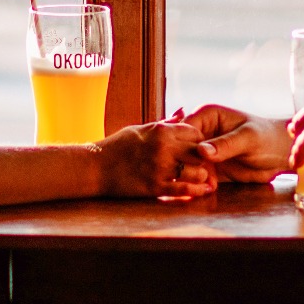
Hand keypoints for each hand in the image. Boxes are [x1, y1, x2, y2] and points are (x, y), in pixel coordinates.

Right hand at [98, 115, 213, 198]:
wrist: (95, 168)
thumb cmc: (117, 146)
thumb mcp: (141, 129)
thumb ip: (164, 123)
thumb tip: (182, 111)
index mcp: (160, 131)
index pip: (195, 133)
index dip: (201, 141)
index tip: (201, 147)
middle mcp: (163, 148)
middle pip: (199, 152)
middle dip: (205, 159)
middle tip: (208, 164)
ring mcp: (160, 168)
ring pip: (196, 172)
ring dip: (202, 176)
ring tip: (205, 178)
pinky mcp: (155, 187)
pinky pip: (184, 190)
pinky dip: (197, 191)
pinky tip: (203, 191)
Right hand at [182, 103, 292, 183]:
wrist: (281, 155)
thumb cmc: (268, 138)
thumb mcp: (248, 139)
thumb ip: (226, 144)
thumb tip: (202, 151)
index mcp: (207, 115)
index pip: (183, 129)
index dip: (183, 145)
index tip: (193, 159)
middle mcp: (202, 131)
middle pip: (181, 148)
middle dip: (187, 163)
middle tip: (204, 174)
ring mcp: (204, 151)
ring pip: (186, 164)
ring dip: (193, 176)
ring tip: (208, 183)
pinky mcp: (209, 167)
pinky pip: (196, 176)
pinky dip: (198, 183)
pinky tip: (208, 188)